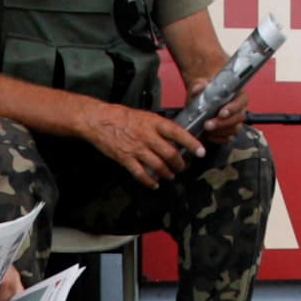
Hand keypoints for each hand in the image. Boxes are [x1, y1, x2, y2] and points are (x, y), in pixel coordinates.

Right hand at [82, 103, 203, 187]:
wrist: (99, 120)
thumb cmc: (121, 116)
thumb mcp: (144, 116)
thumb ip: (158, 127)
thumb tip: (173, 138)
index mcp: (154, 123)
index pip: (178, 133)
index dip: (191, 143)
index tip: (201, 151)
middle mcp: (147, 136)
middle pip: (170, 154)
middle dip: (180, 164)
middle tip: (182, 167)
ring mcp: (136, 148)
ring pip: (158, 166)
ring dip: (167, 173)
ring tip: (170, 176)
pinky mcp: (125, 159)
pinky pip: (141, 174)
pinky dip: (149, 181)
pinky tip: (154, 184)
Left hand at [195, 89, 248, 143]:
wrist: (200, 98)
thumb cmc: (205, 90)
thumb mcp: (201, 84)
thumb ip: (199, 85)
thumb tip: (199, 88)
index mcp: (238, 94)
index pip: (242, 101)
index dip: (233, 108)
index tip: (221, 113)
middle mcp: (240, 108)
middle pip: (238, 118)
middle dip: (223, 123)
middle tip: (208, 124)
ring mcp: (236, 121)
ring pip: (234, 129)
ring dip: (220, 131)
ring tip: (206, 130)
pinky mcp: (229, 131)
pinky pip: (228, 138)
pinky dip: (218, 138)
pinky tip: (208, 135)